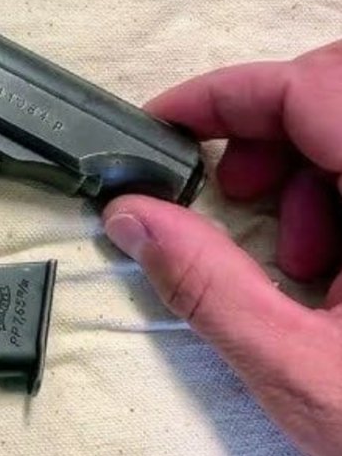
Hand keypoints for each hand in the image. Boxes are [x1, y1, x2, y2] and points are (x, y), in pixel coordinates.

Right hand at [103, 41, 341, 455]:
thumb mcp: (297, 367)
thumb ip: (206, 285)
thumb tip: (133, 218)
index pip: (311, 87)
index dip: (226, 93)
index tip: (166, 122)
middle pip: (337, 87)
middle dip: (267, 126)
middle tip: (226, 189)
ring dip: (306, 169)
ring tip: (289, 252)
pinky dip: (339, 196)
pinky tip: (329, 268)